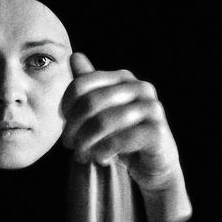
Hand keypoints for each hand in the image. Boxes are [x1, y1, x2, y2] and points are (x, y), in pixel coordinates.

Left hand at [61, 52, 191, 221]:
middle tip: (68, 144)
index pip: (82, 83)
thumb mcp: (102, 110)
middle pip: (91, 102)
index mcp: (123, 78)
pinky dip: (104, 151)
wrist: (152, 164)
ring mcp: (152, 108)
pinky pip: (122, 140)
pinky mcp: (158, 131)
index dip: (66, 105)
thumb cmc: (122, 135)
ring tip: (81, 154)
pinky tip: (99, 159)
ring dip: (86, 141)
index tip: (63, 124)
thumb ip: (89, 86)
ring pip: (105, 121)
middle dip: (74, 126)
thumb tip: (74, 56)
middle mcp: (140, 88)